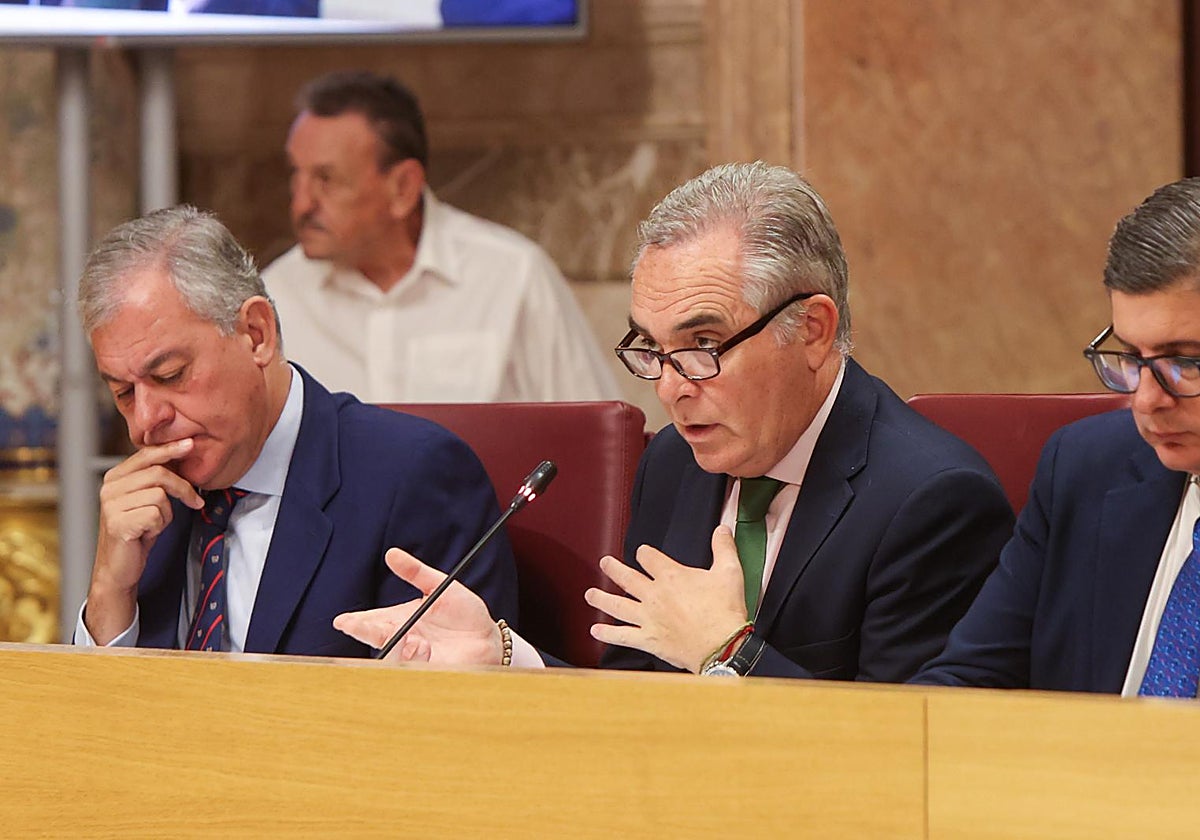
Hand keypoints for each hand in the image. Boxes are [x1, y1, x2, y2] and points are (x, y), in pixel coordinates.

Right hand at [85, 438, 203, 643]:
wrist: (119, 566)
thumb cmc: (137, 531)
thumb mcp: (148, 500)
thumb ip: (157, 479)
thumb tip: (183, 455)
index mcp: (115, 477)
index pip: (146, 455)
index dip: (170, 449)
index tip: (190, 444)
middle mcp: (109, 488)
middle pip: (159, 474)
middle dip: (183, 488)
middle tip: (196, 501)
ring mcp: (111, 505)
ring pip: (160, 496)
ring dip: (167, 514)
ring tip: (153, 524)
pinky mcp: (117, 523)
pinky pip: (156, 515)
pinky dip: (160, 526)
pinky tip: (146, 534)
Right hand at [333, 547, 503, 665]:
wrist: (489, 637)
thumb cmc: (464, 612)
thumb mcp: (441, 586)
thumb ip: (417, 572)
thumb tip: (391, 554)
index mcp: (400, 621)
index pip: (372, 622)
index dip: (354, 623)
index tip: (342, 621)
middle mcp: (403, 641)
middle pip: (378, 640)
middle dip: (365, 633)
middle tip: (356, 626)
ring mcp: (415, 658)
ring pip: (393, 659)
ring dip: (395, 647)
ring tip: (408, 636)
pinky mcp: (430, 672)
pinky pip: (416, 670)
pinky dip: (415, 659)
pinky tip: (422, 647)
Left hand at [584, 526, 749, 672]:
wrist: (722, 646)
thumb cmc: (725, 611)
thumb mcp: (729, 572)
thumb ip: (723, 548)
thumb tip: (722, 529)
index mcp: (671, 576)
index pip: (648, 557)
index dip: (644, 553)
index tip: (642, 553)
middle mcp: (654, 595)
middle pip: (626, 578)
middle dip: (613, 568)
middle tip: (604, 563)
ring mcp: (648, 618)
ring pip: (617, 606)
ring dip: (601, 598)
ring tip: (590, 594)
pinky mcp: (648, 640)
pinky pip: (622, 636)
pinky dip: (607, 634)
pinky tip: (595, 631)